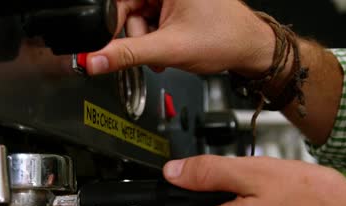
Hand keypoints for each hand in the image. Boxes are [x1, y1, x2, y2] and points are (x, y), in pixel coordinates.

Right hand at [87, 0, 274, 75]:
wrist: (250, 50)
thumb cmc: (225, 39)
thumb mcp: (168, 49)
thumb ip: (127, 55)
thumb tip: (95, 59)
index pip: (119, 2)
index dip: (113, 24)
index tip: (108, 46)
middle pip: (128, 10)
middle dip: (137, 37)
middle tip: (152, 52)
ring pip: (139, 19)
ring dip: (147, 41)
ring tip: (166, 52)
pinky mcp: (175, 6)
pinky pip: (151, 22)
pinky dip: (156, 39)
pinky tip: (170, 46)